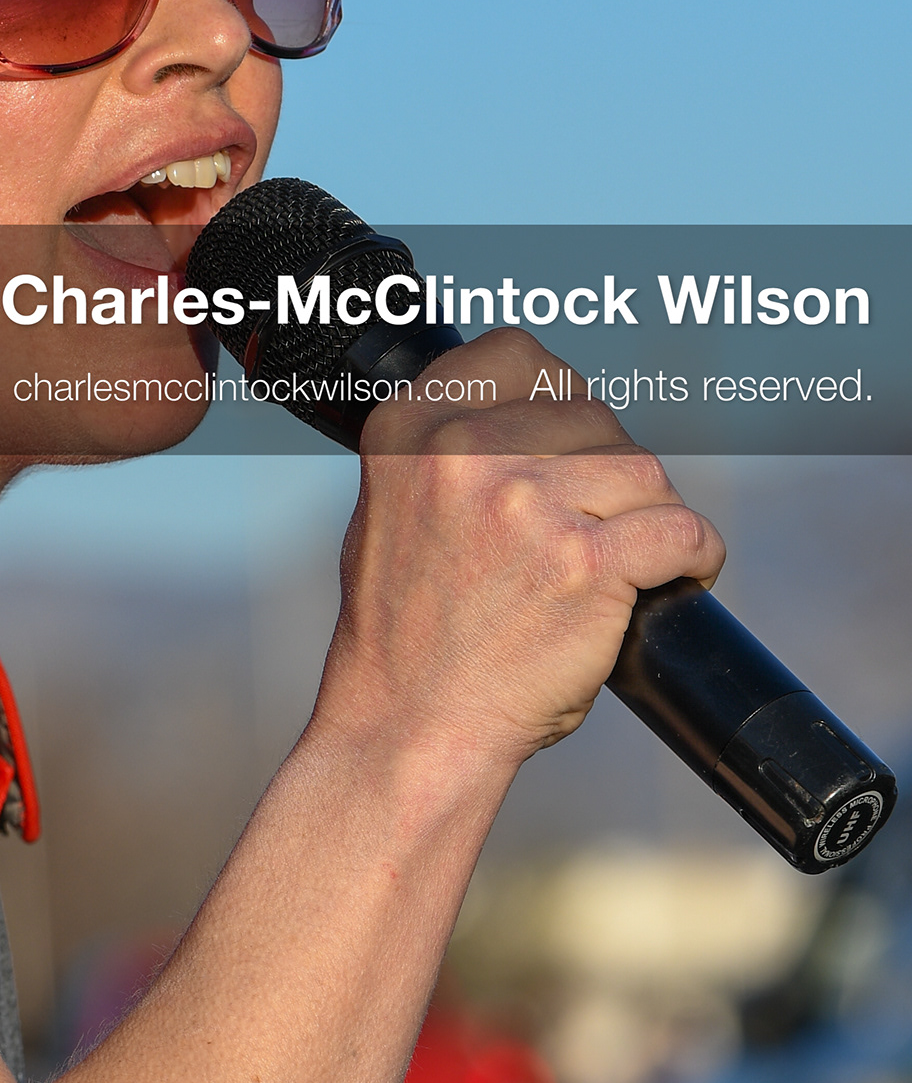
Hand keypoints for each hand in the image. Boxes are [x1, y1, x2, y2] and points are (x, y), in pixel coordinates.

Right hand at [315, 327, 724, 784]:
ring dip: (651, 513)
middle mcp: (463, 452)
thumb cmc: (404, 636)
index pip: (516, 355)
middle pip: (590, 415)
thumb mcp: (387, 512)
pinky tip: (681, 575)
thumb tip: (526, 420)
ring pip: (642, 469)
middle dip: (608, 468)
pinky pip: (680, 530)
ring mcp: (526, 501)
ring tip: (636, 559)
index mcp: (409, 429)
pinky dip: (695, 555)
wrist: (410, 728)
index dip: (558, 395)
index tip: (571, 438)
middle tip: (600, 524)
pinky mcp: (585, 562)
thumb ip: (443, 455)